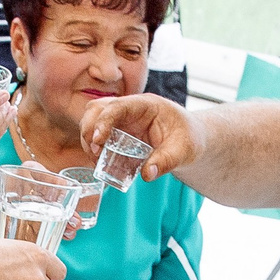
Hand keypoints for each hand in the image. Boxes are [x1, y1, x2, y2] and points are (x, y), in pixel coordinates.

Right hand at [78, 94, 193, 180]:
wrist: (191, 139)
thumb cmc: (189, 138)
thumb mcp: (184, 150)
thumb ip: (167, 161)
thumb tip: (146, 174)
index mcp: (146, 105)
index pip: (118, 106)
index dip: (103, 121)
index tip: (97, 141)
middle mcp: (130, 108)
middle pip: (97, 109)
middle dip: (88, 129)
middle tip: (94, 154)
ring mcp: (122, 119)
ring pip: (93, 119)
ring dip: (88, 139)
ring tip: (96, 161)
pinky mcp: (118, 132)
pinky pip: (98, 135)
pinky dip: (94, 148)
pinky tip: (100, 163)